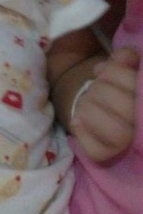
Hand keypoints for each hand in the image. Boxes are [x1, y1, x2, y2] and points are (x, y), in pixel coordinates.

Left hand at [70, 47, 139, 161]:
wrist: (100, 111)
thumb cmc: (113, 89)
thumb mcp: (122, 70)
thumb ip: (126, 61)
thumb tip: (124, 56)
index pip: (139, 87)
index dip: (116, 73)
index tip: (102, 70)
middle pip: (127, 108)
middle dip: (102, 89)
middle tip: (94, 86)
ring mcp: (126, 148)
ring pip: (116, 131)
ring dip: (92, 107)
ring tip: (86, 100)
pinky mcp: (104, 157)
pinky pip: (94, 150)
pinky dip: (81, 130)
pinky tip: (78, 120)